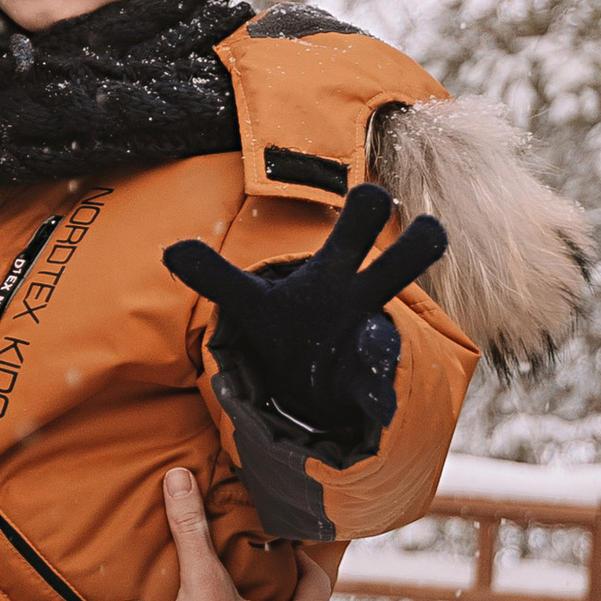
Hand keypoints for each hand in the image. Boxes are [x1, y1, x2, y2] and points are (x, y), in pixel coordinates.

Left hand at [166, 185, 448, 457]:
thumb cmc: (288, 327)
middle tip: (430, 229)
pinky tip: (378, 407)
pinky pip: (379, 390)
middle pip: (398, 268)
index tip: (372, 193)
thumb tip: (169, 250)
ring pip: (388, 334)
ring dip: (381, 336)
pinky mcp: (365, 387)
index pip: (354, 231)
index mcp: (334, 273)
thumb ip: (214, 276)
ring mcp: (367, 345)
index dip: (367, 209)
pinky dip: (378, 397)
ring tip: (372, 338)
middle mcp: (360, 302)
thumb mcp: (247, 303)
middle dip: (415, 248)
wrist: (305, 384)